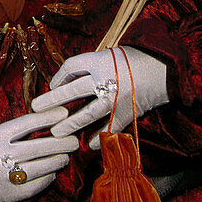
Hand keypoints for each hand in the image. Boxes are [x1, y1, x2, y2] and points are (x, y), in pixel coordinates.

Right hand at [0, 107, 76, 201]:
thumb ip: (11, 133)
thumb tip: (42, 124)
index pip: (26, 124)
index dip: (47, 118)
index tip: (62, 114)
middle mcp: (0, 156)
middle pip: (38, 146)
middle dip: (60, 142)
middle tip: (73, 140)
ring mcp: (5, 176)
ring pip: (41, 167)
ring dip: (57, 160)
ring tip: (64, 156)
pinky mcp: (9, 194)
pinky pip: (36, 185)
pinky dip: (47, 177)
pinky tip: (51, 172)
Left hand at [31, 46, 168, 148]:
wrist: (165, 69)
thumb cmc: (133, 59)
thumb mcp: (107, 55)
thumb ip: (86, 66)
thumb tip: (61, 81)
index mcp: (99, 61)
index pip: (71, 67)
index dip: (58, 76)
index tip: (51, 86)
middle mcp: (105, 80)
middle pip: (73, 90)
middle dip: (53, 101)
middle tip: (36, 109)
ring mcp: (116, 99)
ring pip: (88, 113)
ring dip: (70, 124)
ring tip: (56, 132)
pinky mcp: (128, 113)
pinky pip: (110, 128)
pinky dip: (100, 137)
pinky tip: (89, 145)